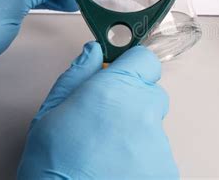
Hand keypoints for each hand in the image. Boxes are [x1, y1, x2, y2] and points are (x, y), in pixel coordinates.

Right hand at [17, 42, 178, 178]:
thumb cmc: (53, 167)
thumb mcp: (51, 114)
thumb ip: (77, 76)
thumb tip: (93, 53)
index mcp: (115, 89)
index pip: (144, 59)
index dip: (132, 65)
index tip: (122, 72)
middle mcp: (143, 110)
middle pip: (150, 92)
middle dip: (133, 100)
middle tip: (107, 119)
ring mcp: (159, 139)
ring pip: (153, 123)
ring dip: (137, 130)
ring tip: (109, 150)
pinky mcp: (167, 165)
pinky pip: (158, 149)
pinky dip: (144, 154)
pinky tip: (120, 165)